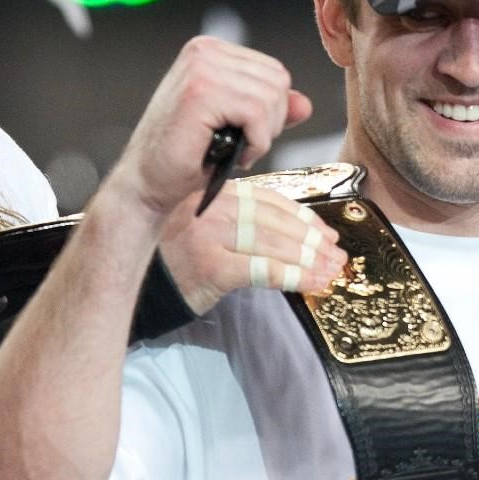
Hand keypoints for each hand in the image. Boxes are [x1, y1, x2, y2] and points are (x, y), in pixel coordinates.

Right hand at [106, 36, 312, 218]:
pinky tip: (234, 155)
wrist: (148, 183)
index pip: (273, 71)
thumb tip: (304, 104)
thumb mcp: (236, 127)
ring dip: (262, 135)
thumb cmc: (186, 157)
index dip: (271, 111)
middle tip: (241, 146)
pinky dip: (256, 142)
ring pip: (271, 97)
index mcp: (211, 51)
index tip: (243, 135)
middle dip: (270, 122)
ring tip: (234, 150)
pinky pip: (257, 113)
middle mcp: (204, 51)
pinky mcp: (200, 92)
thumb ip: (269, 110)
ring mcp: (200, 68)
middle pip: (277, 81)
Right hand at [157, 181, 347, 314]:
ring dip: (308, 258)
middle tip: (336, 255)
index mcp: (214, 194)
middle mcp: (212, 208)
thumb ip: (239, 219)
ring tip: (330, 271)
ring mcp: (209, 235)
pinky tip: (310, 283)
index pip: (268, 200)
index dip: (303, 217)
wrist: (142, 285)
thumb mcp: (204, 224)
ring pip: (272, 243)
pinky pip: (261, 269)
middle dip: (311, 239)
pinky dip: (291, 276)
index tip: (326, 233)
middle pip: (274, 221)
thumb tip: (295, 233)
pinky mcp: (210, 265)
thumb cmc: (176, 258)